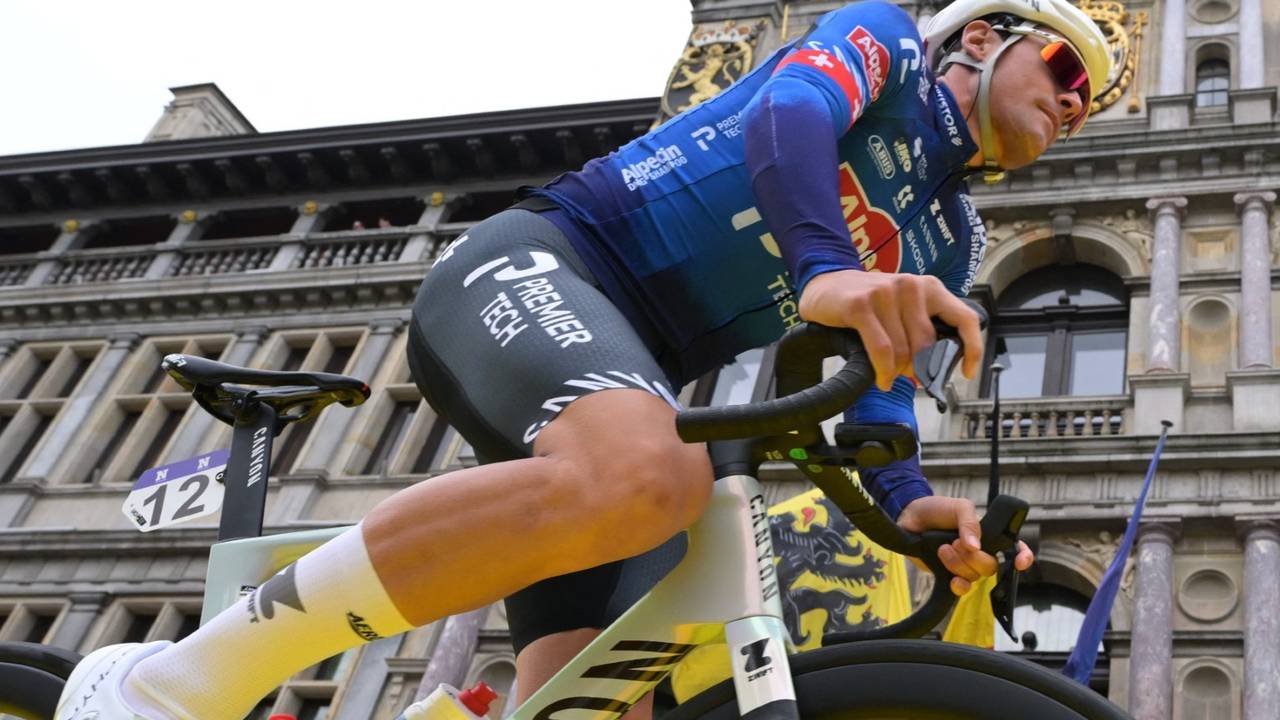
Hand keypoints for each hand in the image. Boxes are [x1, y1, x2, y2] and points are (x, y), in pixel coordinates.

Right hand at [797, 270, 983, 391]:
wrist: (823, 284)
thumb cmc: (866, 303)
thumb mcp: (902, 308)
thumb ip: (922, 327)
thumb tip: (937, 367)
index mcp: (929, 287)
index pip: (965, 318)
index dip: (972, 349)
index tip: (968, 372)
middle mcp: (911, 286)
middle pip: (928, 345)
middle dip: (919, 369)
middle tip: (906, 377)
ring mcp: (885, 293)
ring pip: (903, 351)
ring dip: (895, 372)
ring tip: (887, 376)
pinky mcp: (861, 305)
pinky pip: (882, 350)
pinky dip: (883, 371)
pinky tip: (881, 379)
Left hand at [897, 495, 1033, 595]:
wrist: (909, 517)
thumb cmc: (936, 509)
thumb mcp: (958, 507)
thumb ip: (970, 522)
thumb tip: (975, 546)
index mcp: (989, 534)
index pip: (1014, 548)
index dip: (1022, 557)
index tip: (1019, 562)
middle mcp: (980, 552)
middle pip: (991, 567)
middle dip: (974, 558)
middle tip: (955, 543)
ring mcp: (965, 565)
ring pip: (974, 576)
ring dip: (957, 564)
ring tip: (943, 548)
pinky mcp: (948, 575)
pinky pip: (962, 589)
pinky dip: (959, 586)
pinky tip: (952, 579)